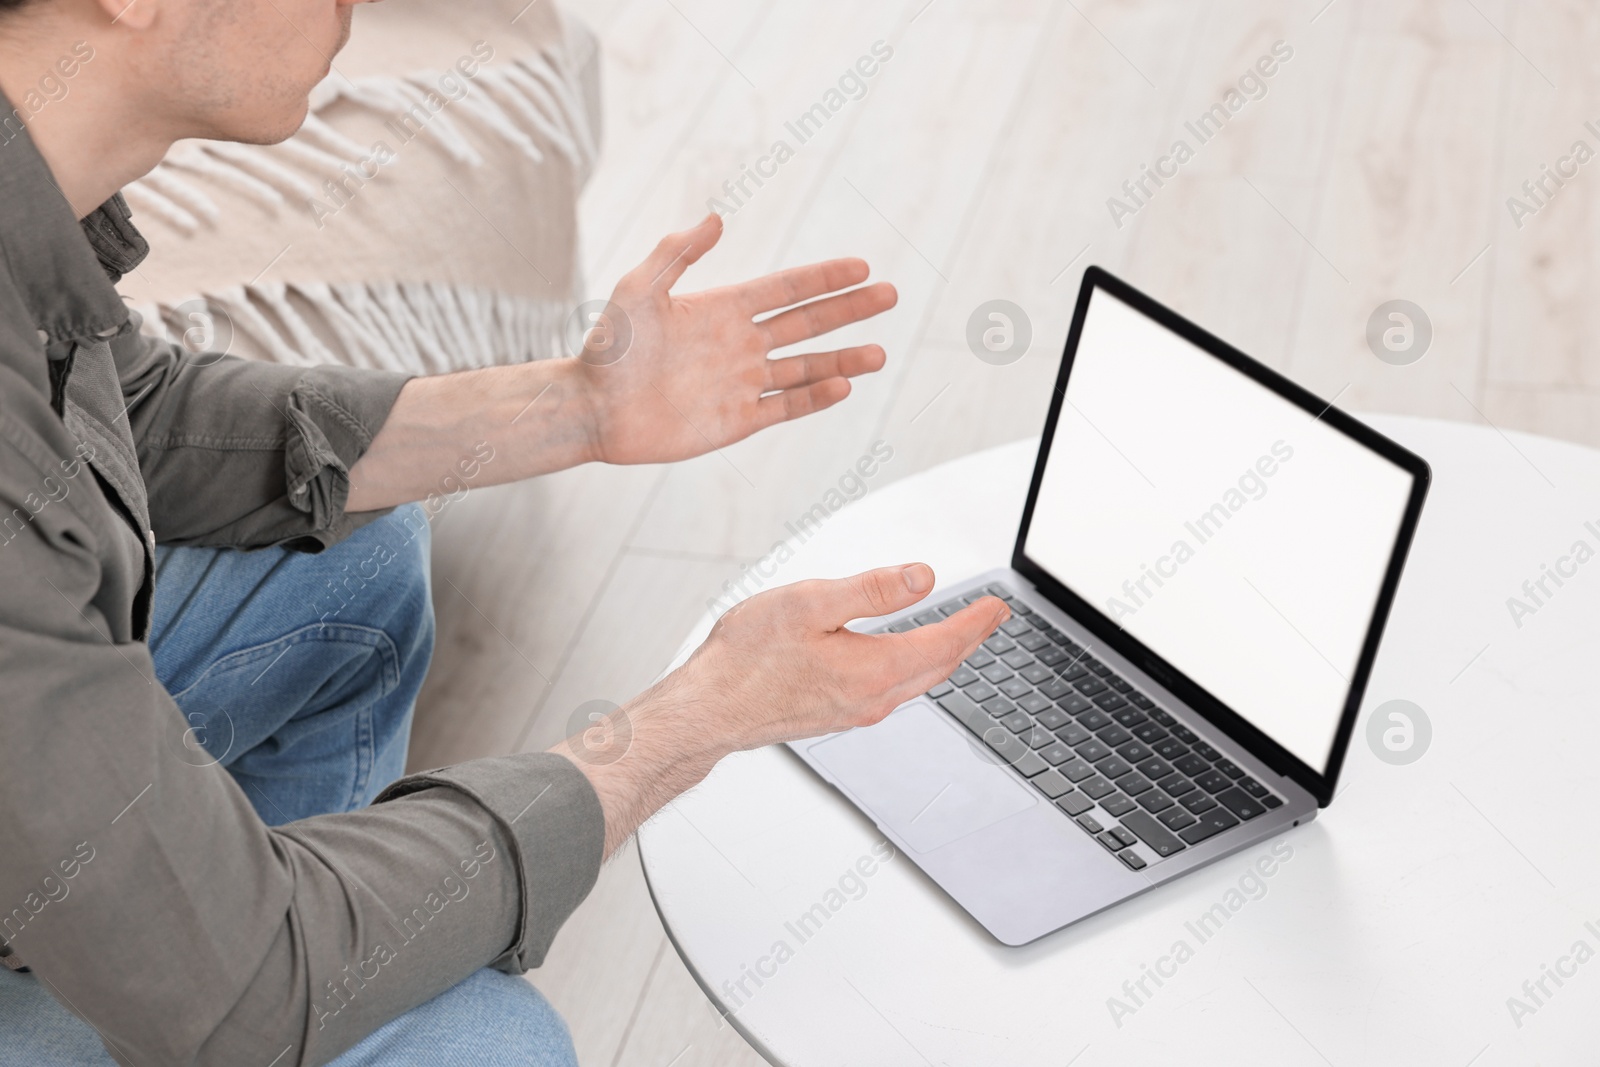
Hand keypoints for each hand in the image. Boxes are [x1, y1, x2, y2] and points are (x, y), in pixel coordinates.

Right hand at [551, 564, 1009, 855]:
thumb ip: (871, 590)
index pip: (944, 642)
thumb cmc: (745, 658)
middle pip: (938, 666)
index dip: (976, 621)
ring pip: (917, 681)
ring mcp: (855, 711)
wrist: (707, 710)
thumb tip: (924, 577)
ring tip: (958, 633)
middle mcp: (872, 698)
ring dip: (942, 655)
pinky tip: (904, 658)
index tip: (998, 606)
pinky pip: (893, 690)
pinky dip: (913, 669)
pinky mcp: (836, 714)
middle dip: (968, 639)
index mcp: (873, 669)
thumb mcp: (809, 604)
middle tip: (990, 617)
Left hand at [575, 213, 897, 465]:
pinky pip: (785, 407)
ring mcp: (742, 383)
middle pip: (808, 323)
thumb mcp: (638, 288)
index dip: (824, 277)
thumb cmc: (609, 346)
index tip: (862, 267)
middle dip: (850, 309)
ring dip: (844, 359)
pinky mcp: (737, 421)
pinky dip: (815, 398)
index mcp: (723, 308)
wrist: (592, 408)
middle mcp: (740, 343)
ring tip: (880, 353)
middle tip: (891, 295)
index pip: (787, 288)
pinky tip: (843, 386)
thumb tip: (717, 217)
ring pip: (806, 368)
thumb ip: (677, 253)